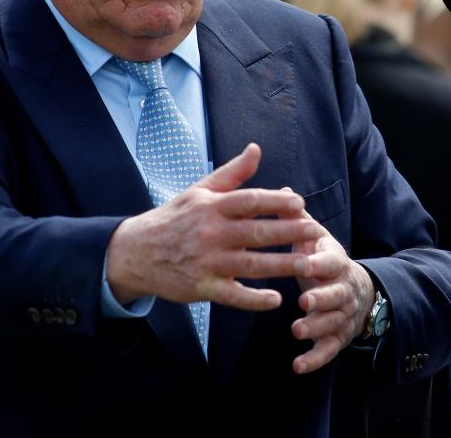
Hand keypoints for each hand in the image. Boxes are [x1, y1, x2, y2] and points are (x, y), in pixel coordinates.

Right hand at [105, 143, 321, 310]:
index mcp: (212, 207)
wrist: (135, 252)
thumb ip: (232, 173)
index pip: (249, 201)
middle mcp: (211, 233)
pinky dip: (254, 300)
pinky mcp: (203, 288)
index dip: (275, 201)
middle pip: (256, 233)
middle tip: (315, 232)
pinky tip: (276, 299)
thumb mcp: (199, 191)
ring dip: (281, 266)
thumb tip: (256, 149)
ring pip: (251, 265)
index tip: (299, 202)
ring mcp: (207, 262)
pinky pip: (233, 295)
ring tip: (308, 265)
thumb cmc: (174, 218)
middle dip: (288, 232)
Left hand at [288, 213, 375, 374]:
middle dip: (322, 298)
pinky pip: (329, 350)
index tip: (304, 263)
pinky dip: (315, 359)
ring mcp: (342, 315)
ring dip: (316, 328)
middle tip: (304, 301)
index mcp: (336, 263)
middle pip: (336, 295)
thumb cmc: (326, 260)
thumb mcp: (316, 238)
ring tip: (297, 330)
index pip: (330, 262)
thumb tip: (283, 191)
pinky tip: (298, 366)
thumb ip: (299, 220)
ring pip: (333, 323)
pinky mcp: (338, 337)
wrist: (358, 289)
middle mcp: (343, 289)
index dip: (319, 264)